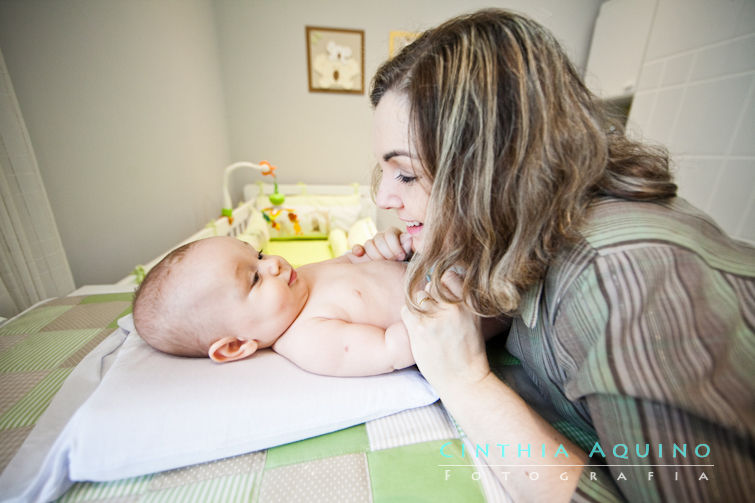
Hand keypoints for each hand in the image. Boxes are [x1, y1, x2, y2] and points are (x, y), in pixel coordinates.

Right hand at [351, 227, 412, 260]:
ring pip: (369, 243)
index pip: (390, 234)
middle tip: (391, 261)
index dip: (395, 246)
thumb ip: (408, 246)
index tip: (401, 257)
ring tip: (382, 263)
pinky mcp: (362, 253)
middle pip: (379, 238)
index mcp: (394, 235)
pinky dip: (357, 250)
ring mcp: (372, 244)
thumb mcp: (409, 255)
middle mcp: (382, 237)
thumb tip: (409, 238)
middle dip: (386, 252)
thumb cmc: (404, 265)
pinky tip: (360, 255)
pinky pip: (357, 247)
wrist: (396, 277)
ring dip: (375, 255)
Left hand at [401, 270, 490, 393]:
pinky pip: (406, 310)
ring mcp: (435, 318)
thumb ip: (460, 300)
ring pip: (417, 296)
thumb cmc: (468, 352)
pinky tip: (417, 328)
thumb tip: (440, 282)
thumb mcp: (473, 319)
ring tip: (425, 322)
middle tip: (432, 314)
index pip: (448, 276)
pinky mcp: (419, 329)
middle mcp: (453, 307)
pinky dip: (408, 317)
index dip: (442, 285)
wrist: (463, 380)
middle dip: (429, 296)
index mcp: (469, 303)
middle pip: (430, 284)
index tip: (441, 297)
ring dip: (418, 306)